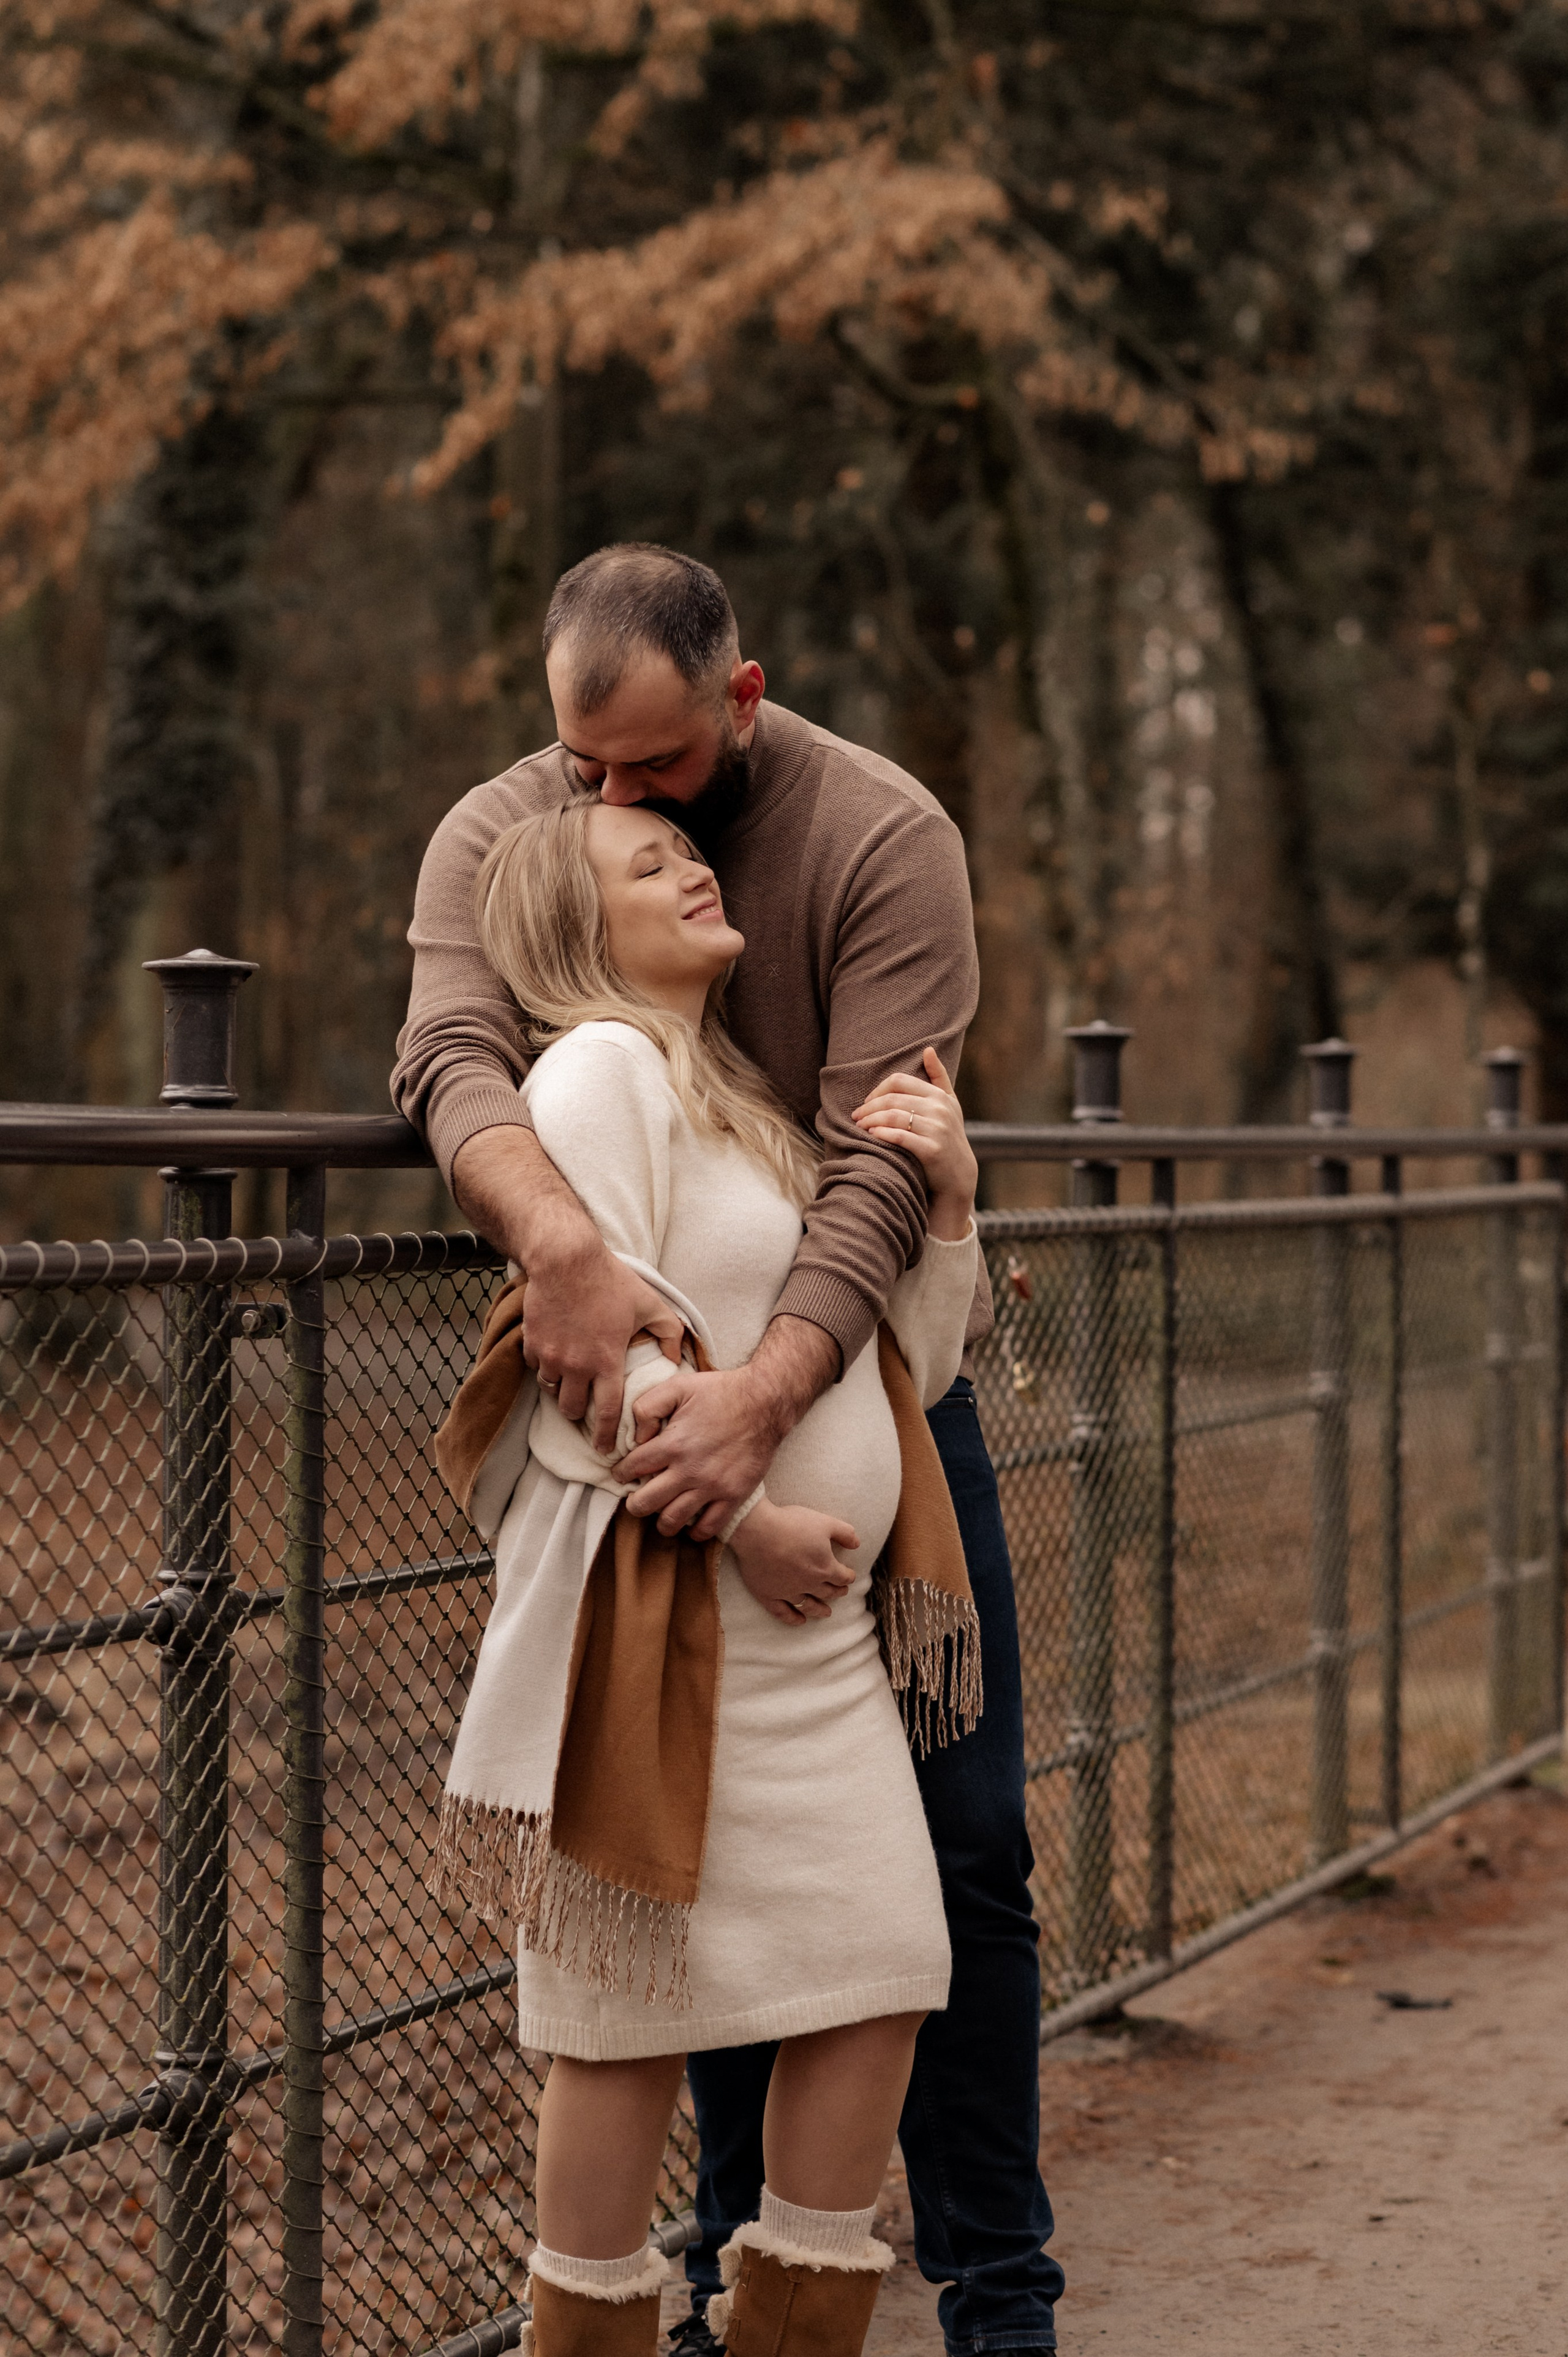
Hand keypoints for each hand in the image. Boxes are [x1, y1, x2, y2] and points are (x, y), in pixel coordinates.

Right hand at [450, 1123, 682, 1449]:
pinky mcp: (531, 1343)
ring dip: (561, 1390)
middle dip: (579, 1414)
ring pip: (551, 1390)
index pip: (605, 1413)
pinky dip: (543, 1366)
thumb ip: (670, 1333)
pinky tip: (554, 1354)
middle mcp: (575, 1366)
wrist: (565, 1258)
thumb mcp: (651, 1304)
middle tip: (586, 1409)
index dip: (605, 1436)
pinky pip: (535, 1367)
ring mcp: (549, 1356)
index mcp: (606, 1362)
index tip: (606, 1450)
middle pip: (572, 1410)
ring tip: (571, 1381)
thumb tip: (676, 1360)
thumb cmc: (610, 1280)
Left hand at [613, 1315, 838, 1537]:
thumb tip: (636, 1437)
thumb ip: (647, 1406)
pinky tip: (690, 1522)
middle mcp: (689, 1470)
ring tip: (661, 1512)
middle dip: (634, 1503)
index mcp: (672, 1443)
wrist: (765, 1402)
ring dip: (660, 1520)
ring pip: (672, 1521)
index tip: (622, 1473)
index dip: (620, 1473)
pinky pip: (708, 1527)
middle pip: (645, 1503)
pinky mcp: (733, 1495)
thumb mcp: (678, 1386)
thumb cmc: (720, 1392)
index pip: (631, 1469)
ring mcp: (712, 1486)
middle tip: (636, 1498)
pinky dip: (694, 1531)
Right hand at [727, 1498, 858, 1624]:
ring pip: (808, 1605)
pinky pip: (783, 1612)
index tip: (849, 1576)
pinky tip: (800, 1621)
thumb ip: (845, 1533)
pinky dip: (793, 1619)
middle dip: (837, 1592)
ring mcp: (788, 1592)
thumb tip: (857, 1544)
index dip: (848, 1576)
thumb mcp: (825, 1522)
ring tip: (826, 1613)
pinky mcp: (769, 1595)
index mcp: (825, 1567)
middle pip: (828, 1592)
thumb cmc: (792, 1524)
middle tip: (841, 1593)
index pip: (842, 1577)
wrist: (758, 1531)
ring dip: (819, 1610)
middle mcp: (809, 1584)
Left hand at [850, 1047, 976, 1238]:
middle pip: (893, 1099)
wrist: (958, 1174)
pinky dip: (883, 1134)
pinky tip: (872, 1136)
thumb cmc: (948, 1135)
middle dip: (869, 1107)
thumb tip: (928, 1049)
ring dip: (871, 1121)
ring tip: (860, 1127)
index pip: (900, 1081)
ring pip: (893, 1116)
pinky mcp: (932, 1150)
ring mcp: (937, 1129)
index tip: (867, 1101)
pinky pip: (900, 1137)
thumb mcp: (949, 1104)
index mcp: (939, 1095)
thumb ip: (938, 1076)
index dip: (878, 1089)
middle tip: (856, 1116)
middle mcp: (940, 1109)